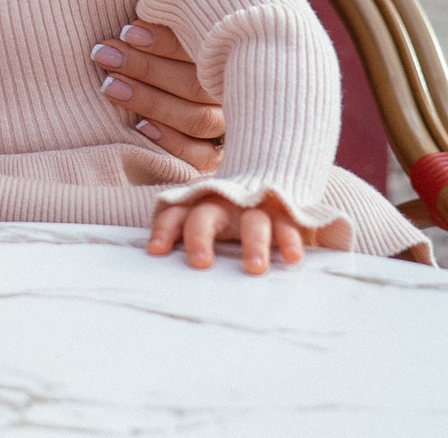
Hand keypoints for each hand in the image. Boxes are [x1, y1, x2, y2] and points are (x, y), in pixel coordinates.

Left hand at [92, 22, 224, 172]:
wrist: (181, 92)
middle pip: (195, 85)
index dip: (164, 41)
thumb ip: (170, 22)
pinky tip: (140, 126)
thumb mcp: (175, 31)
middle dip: (145, 68)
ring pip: (197, 118)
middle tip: (104, 54)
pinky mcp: (218, 158)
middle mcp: (236, 93)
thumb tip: (144, 7)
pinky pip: (201, 156)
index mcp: (232, 56)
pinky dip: (171, 141)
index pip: (203, 50)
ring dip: (148, 100)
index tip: (126, 32)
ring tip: (108, 84)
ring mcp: (231, 127)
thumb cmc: (168, 53)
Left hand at [149, 193, 350, 272]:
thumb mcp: (210, 223)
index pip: (176, 215)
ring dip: (252, 243)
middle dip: (199, 237)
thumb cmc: (231, 215)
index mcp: (201, 206)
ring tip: (254, 268)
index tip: (156, 251)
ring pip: (252, 221)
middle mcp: (225, 204)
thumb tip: (156, 254)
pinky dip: (289, 238)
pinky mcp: (286, 212)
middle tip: (200, 263)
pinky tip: (291, 256)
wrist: (271, 179)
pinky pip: (288, 224)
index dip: (164, 230)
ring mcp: (256, 207)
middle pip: (206, 216)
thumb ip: (186, 234)